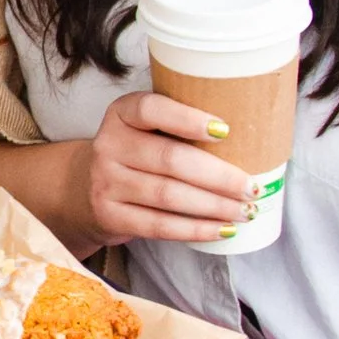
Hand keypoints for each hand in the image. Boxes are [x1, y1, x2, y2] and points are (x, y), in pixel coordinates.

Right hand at [84, 91, 256, 245]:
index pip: (150, 109)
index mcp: (121, 114)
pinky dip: (196, 229)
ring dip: (214, 206)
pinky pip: (159, 225)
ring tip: (246, 211)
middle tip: (252, 188)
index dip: (187, 119)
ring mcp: (106, 183)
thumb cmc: (135, 155)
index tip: (225, 130)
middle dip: (219, 176)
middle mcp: (108, 145)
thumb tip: (250, 140)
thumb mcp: (144, 129)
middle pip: (170, 159)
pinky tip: (222, 229)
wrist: (86, 189)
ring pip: (168, 195)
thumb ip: (179, 127)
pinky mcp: (110, 216)